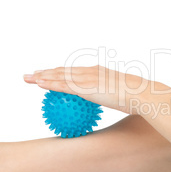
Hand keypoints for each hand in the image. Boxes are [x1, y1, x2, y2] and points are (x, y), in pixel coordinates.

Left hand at [24, 65, 145, 113]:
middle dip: (47, 71)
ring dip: (43, 76)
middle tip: (34, 73)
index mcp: (100, 71)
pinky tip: (39, 84)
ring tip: (29, 77)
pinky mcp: (86, 87)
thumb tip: (116, 101)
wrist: (141, 95)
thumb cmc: (136, 97)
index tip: (53, 73)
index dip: (62, 71)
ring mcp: (88, 78)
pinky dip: (50, 84)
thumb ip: (114, 95)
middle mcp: (92, 71)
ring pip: (60, 75)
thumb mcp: (123, 95)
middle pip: (64, 70)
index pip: (76, 71)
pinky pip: (63, 85)